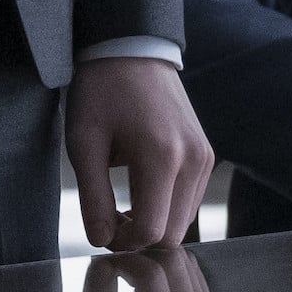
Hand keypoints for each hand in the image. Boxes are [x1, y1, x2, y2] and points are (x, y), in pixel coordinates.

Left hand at [67, 56, 212, 249]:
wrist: (131, 49)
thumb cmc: (101, 91)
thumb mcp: (84, 142)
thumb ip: (93, 197)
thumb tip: (101, 240)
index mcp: (163, 157)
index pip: (152, 231)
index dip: (122, 242)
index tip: (100, 228)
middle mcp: (193, 160)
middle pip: (173, 233)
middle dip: (140, 238)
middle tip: (109, 220)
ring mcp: (205, 157)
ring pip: (184, 221)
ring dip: (155, 223)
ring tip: (122, 203)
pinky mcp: (206, 154)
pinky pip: (190, 200)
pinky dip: (167, 207)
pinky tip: (140, 190)